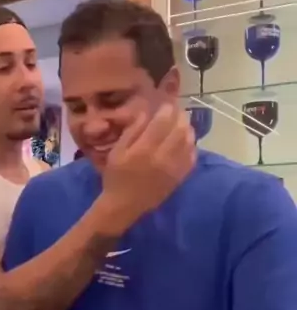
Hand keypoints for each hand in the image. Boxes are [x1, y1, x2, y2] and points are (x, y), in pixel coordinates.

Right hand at [100, 104, 195, 231]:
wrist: (124, 205)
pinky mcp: (180, 177)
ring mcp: (174, 168)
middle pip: (180, 129)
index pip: (163, 121)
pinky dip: (191, 145)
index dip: (167, 109)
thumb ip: (133, 131)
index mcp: (144, 149)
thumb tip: (146, 112)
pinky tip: (185, 142)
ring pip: (189, 141)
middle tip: (176, 111)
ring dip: (187, 129)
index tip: (166, 103)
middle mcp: (162, 157)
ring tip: (181, 124)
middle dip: (180, 116)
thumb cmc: (116, 177)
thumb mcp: (117, 151)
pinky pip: (192, 157)